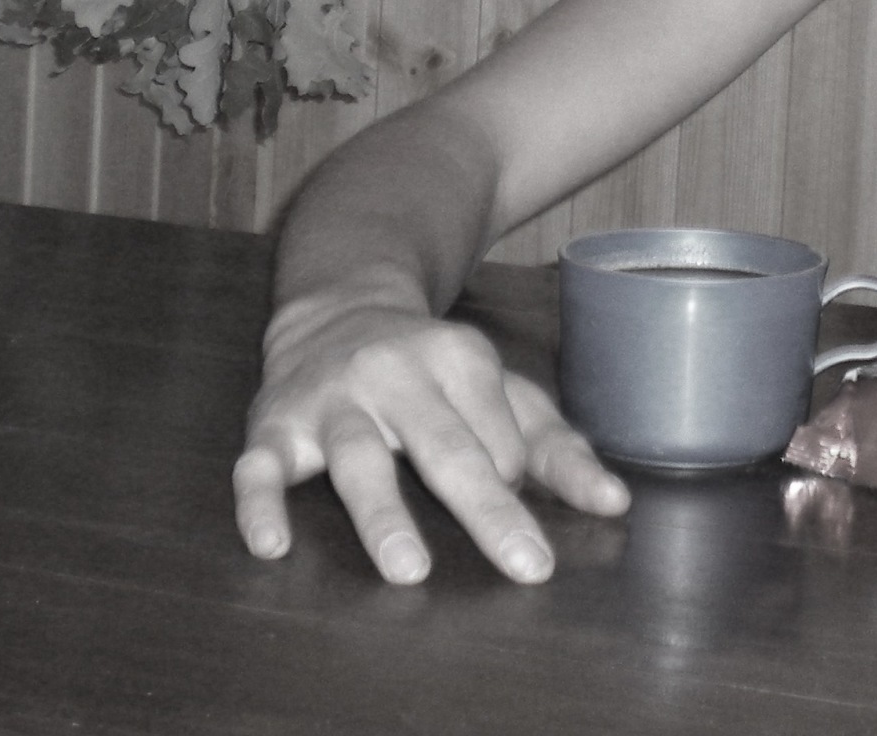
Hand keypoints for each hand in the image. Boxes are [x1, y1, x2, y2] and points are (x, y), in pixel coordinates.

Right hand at [232, 293, 629, 583]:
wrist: (335, 307)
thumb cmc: (431, 369)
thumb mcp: (500, 391)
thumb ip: (556, 447)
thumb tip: (617, 503)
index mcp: (461, 359)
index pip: (501, 438)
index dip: (511, 480)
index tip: (511, 505)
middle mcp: (397, 372)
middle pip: (446, 448)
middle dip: (487, 509)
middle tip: (527, 566)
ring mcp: (333, 398)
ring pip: (359, 457)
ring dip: (383, 513)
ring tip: (408, 569)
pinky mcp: (275, 423)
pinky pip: (259, 466)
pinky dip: (260, 504)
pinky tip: (272, 545)